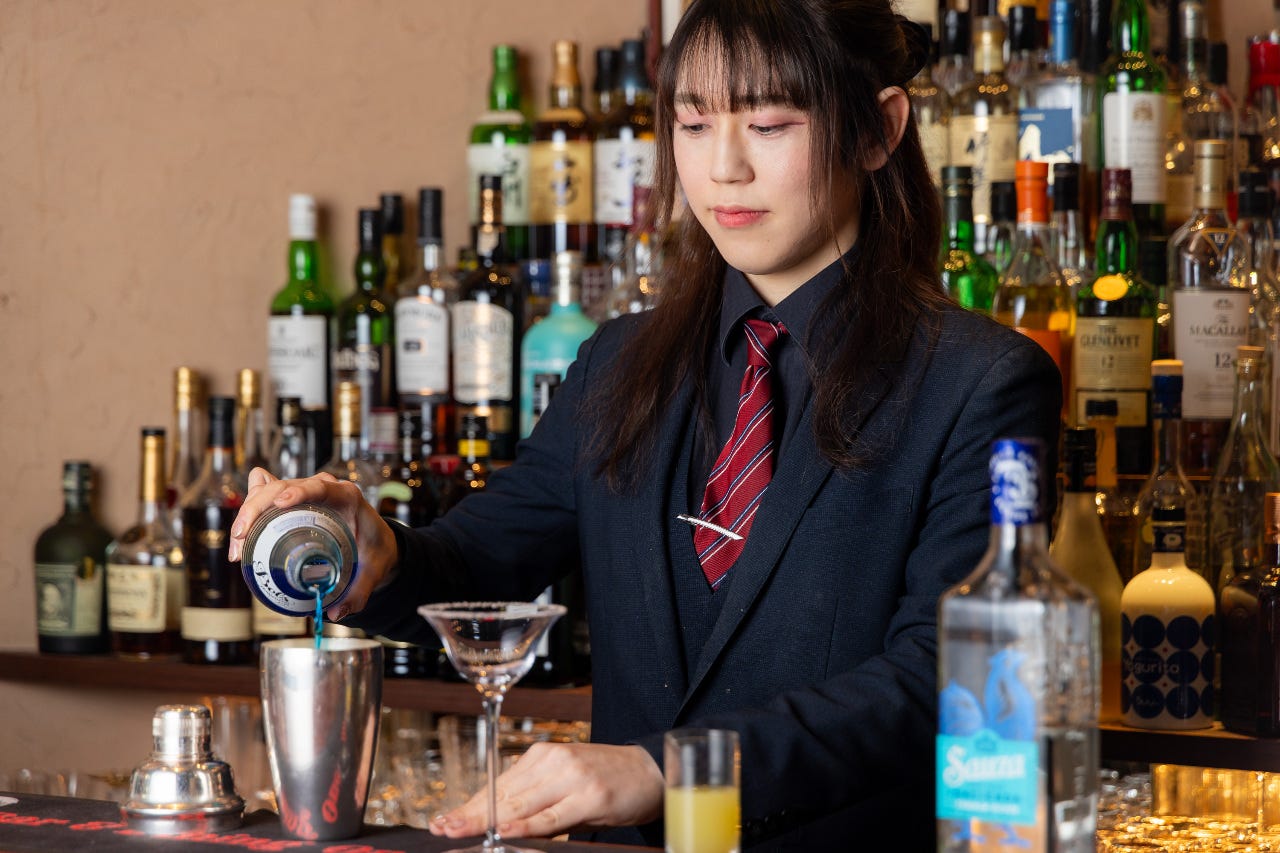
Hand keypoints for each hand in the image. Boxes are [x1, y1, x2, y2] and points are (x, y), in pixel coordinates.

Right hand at [227, 467, 398, 619]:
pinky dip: (251, 516)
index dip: (300, 491)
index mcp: (346, 497)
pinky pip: (267, 501)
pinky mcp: (293, 503)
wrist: (376, 542)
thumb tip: (336, 613)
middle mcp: (323, 489)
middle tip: (242, 537)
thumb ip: (359, 593)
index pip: (320, 487)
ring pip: (268, 491)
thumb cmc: (375, 550)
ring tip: (238, 546)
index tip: (281, 502)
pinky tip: (241, 539)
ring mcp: (305, 493)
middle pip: (283, 486)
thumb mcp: (373, 571)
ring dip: (248, 514)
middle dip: (257, 508)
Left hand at [430, 743, 662, 839]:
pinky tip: (507, 830)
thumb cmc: (606, 781)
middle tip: (443, 828)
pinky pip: (551, 816)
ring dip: (488, 821)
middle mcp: (553, 761)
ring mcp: (572, 777)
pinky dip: (526, 825)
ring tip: (461, 831)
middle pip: (503, 794)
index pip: (498, 784)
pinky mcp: (590, 796)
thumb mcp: (565, 784)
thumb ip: (534, 799)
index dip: (470, 804)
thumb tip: (496, 820)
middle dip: (470, 814)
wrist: (650, 771)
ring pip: (521, 804)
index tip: (445, 819)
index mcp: (543, 756)